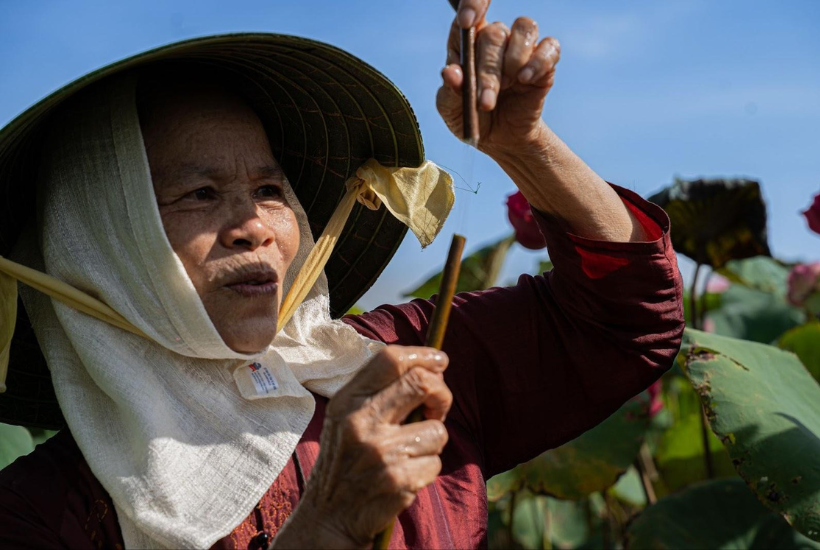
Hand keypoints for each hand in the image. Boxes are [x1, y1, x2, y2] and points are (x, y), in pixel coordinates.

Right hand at [272, 346, 451, 548]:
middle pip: (422, 382)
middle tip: (436, 408)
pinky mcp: (397, 479)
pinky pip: (435, 463)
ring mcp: (380, 451)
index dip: (423, 355)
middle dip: (442, 394)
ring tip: (408, 454)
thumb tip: (431, 367)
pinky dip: (427, 470)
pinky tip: (404, 476)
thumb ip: (379, 390)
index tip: (439, 361)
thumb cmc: (347, 459)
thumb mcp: (347, 416)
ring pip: (438, 429)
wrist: (329, 516)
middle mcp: (361, 421)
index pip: (390, 358)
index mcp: (348, 399)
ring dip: (432, 442)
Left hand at [437, 0, 559, 157]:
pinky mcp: (544, 62)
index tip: (467, 20)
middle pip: (494, 34)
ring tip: (508, 86)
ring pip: (524, 27)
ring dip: (513, 60)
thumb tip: (450, 72)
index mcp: (466, 44)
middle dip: (488, 71)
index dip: (471, 7)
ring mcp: (520, 49)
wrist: (499, 139)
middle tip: (485, 101)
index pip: (468, 13)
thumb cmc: (471, 117)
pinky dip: (538, 62)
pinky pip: (549, 46)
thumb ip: (449, 90)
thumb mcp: (452, 109)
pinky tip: (525, 79)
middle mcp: (494, 40)